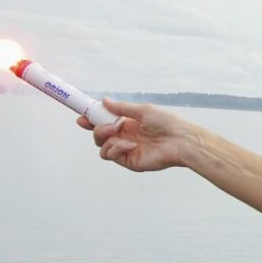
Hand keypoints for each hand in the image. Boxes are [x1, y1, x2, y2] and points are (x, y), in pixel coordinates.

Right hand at [78, 98, 194, 171]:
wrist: (180, 141)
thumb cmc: (167, 123)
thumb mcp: (143, 110)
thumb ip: (121, 108)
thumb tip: (104, 101)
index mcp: (128, 124)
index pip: (104, 122)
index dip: (91, 120)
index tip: (81, 117)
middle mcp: (125, 136)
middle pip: (99, 135)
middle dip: (98, 128)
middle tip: (111, 125)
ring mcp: (126, 150)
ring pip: (101, 146)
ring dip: (107, 137)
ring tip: (122, 132)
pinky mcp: (128, 161)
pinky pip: (110, 155)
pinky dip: (116, 148)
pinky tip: (131, 145)